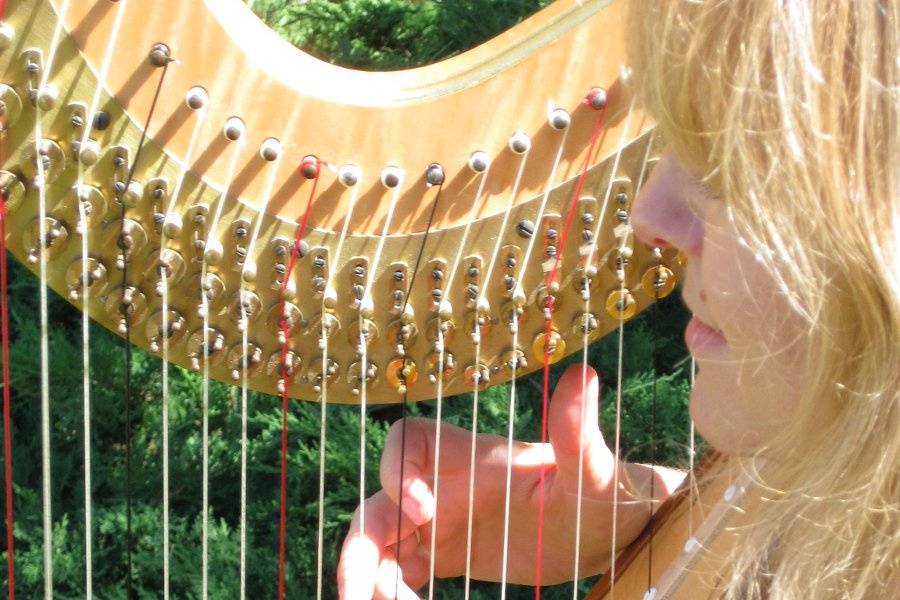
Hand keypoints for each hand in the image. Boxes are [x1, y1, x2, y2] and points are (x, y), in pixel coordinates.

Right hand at [337, 364, 684, 598]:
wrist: (612, 532)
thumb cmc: (605, 492)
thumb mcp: (593, 472)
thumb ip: (578, 433)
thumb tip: (585, 374)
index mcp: (473, 458)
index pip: (410, 442)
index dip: (399, 470)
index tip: (423, 514)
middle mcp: (447, 487)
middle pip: (380, 505)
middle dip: (361, 547)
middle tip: (359, 595)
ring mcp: (444, 523)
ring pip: (381, 543)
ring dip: (367, 577)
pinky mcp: (450, 556)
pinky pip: (401, 571)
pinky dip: (388, 592)